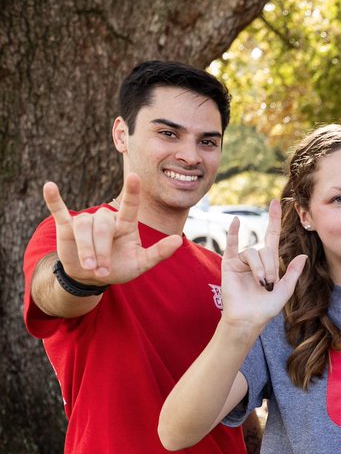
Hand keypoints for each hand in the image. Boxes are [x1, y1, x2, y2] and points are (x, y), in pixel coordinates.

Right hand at [44, 173, 180, 284]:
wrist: (92, 277)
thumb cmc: (119, 268)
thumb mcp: (141, 264)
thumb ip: (159, 253)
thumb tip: (177, 240)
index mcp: (125, 225)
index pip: (130, 206)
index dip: (133, 192)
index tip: (135, 175)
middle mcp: (106, 219)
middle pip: (103, 226)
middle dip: (103, 251)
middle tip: (103, 270)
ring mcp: (86, 221)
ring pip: (84, 228)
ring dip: (87, 249)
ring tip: (90, 266)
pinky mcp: (67, 226)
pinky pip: (59, 211)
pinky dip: (54, 200)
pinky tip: (49, 186)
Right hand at [219, 200, 305, 328]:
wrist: (249, 318)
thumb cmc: (266, 307)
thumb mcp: (286, 289)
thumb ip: (293, 272)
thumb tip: (303, 256)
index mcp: (269, 262)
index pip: (272, 235)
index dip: (274, 220)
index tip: (277, 202)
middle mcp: (256, 258)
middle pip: (266, 250)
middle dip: (270, 266)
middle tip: (269, 283)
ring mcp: (242, 260)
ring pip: (253, 252)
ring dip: (260, 268)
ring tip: (261, 283)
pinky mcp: (229, 264)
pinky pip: (232, 245)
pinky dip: (234, 233)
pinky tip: (236, 222)